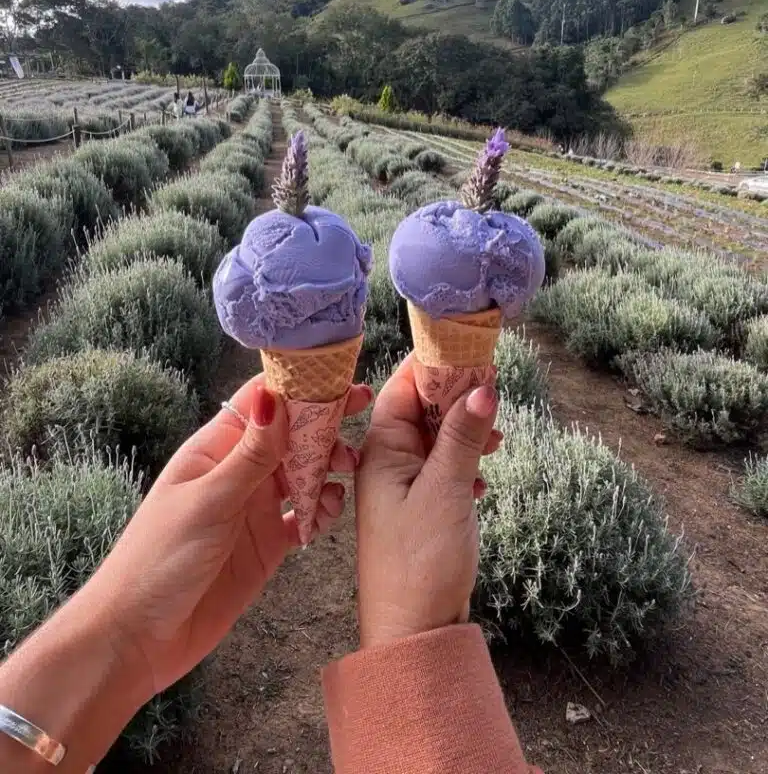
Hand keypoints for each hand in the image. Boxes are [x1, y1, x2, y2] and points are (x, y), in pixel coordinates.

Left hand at [84, 375, 370, 700]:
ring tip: (342, 480)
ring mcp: (254, 507)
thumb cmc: (159, 559)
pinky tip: (325, 516)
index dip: (301, 389)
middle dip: (325, 431)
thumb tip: (275, 396)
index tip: (342, 383)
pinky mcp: (267, 542)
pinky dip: (321, 511)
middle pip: (291, 436)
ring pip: (304, 473)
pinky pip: (305, 515)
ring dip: (327, 472)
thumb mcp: (210, 500)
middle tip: (356, 432)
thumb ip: (251, 454)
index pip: (263, 403)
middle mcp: (238, 471)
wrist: (140, 636)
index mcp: (215, 449)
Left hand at [355, 355, 499, 648]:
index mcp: (379, 451)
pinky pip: (442, 467)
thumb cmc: (418, 563)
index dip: (435, 366)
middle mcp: (386, 462)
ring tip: (498, 438)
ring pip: (436, 439)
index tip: (471, 350)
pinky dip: (464, 462)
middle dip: (457, 398)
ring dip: (465, 432)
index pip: (404, 388)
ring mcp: (402, 486)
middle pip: (422, 409)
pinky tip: (484, 474)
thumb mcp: (445, 491)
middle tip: (495, 391)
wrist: (413, 633)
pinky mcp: (419, 508)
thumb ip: (462, 437)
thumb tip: (483, 387)